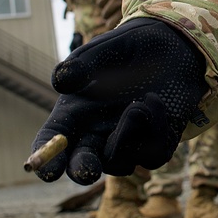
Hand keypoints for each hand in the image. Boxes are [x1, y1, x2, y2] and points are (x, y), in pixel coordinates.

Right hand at [30, 18, 206, 183]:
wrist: (170, 46)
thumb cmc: (128, 49)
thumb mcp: (104, 49)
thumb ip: (82, 63)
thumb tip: (60, 82)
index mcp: (73, 114)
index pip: (52, 141)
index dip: (47, 159)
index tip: (48, 170)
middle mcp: (96, 134)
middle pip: (82, 166)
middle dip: (82, 171)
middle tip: (87, 171)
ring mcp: (126, 144)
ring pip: (120, 163)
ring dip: (127, 136)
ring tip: (138, 104)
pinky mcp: (155, 145)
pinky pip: (153, 155)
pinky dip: (155, 128)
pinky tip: (154, 99)